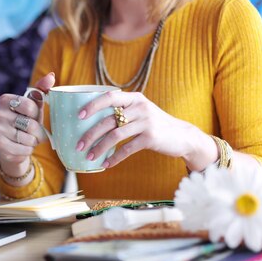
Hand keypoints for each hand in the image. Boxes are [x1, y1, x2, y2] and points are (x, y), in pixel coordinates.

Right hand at [0, 73, 54, 176]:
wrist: (14, 146)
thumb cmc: (27, 121)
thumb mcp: (35, 106)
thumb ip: (42, 90)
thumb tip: (51, 76)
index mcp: (5, 100)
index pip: (30, 106)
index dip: (36, 114)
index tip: (32, 116)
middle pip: (30, 124)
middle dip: (37, 131)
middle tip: (34, 132)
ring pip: (28, 138)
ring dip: (33, 141)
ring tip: (28, 139)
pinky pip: (24, 149)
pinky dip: (28, 150)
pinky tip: (23, 147)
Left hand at [77, 91, 217, 169]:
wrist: (183, 136)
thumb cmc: (155, 125)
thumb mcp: (141, 112)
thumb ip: (122, 112)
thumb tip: (92, 122)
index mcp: (134, 98)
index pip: (109, 96)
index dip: (93, 105)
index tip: (79, 116)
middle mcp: (140, 107)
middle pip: (108, 120)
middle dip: (90, 134)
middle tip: (79, 145)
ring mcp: (147, 122)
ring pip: (115, 136)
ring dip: (100, 148)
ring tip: (89, 157)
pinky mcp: (151, 138)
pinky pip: (127, 149)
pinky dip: (115, 158)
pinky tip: (106, 164)